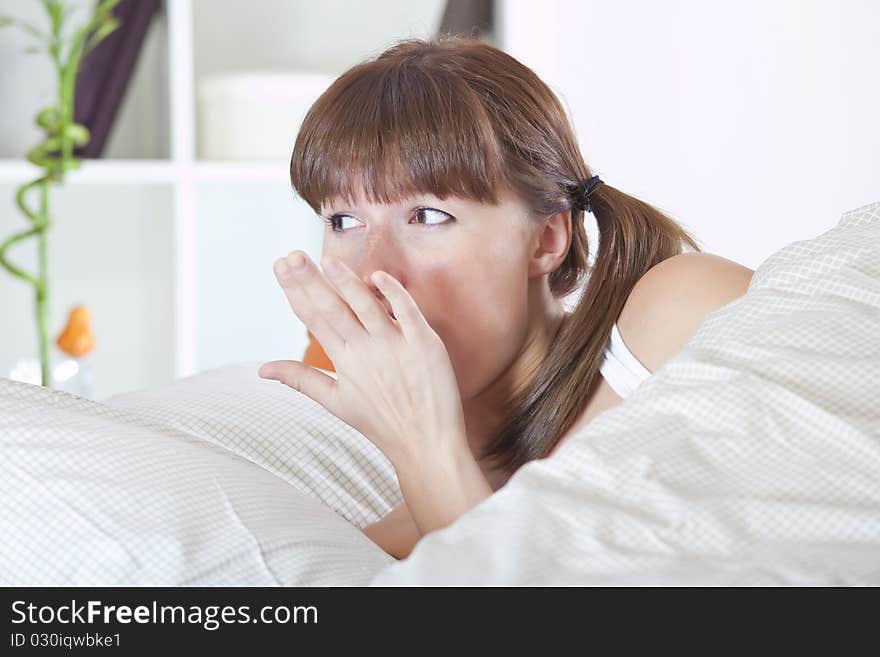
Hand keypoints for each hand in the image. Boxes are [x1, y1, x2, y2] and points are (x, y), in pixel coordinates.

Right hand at [259, 250, 469, 470]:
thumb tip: (262, 369)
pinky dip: (393, 293)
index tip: (280, 266)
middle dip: (310, 281)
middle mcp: (365, 352)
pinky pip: (407, 312)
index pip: (313, 318)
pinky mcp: (424, 344)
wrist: (425, 444)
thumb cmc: (382, 424)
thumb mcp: (336, 402)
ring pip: (366, 307)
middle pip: (332, 309)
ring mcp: (395, 346)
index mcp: (343, 362)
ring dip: (347, 283)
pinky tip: (378, 276)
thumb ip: (300, 379)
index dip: (295, 291)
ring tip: (328, 261)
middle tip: (291, 256)